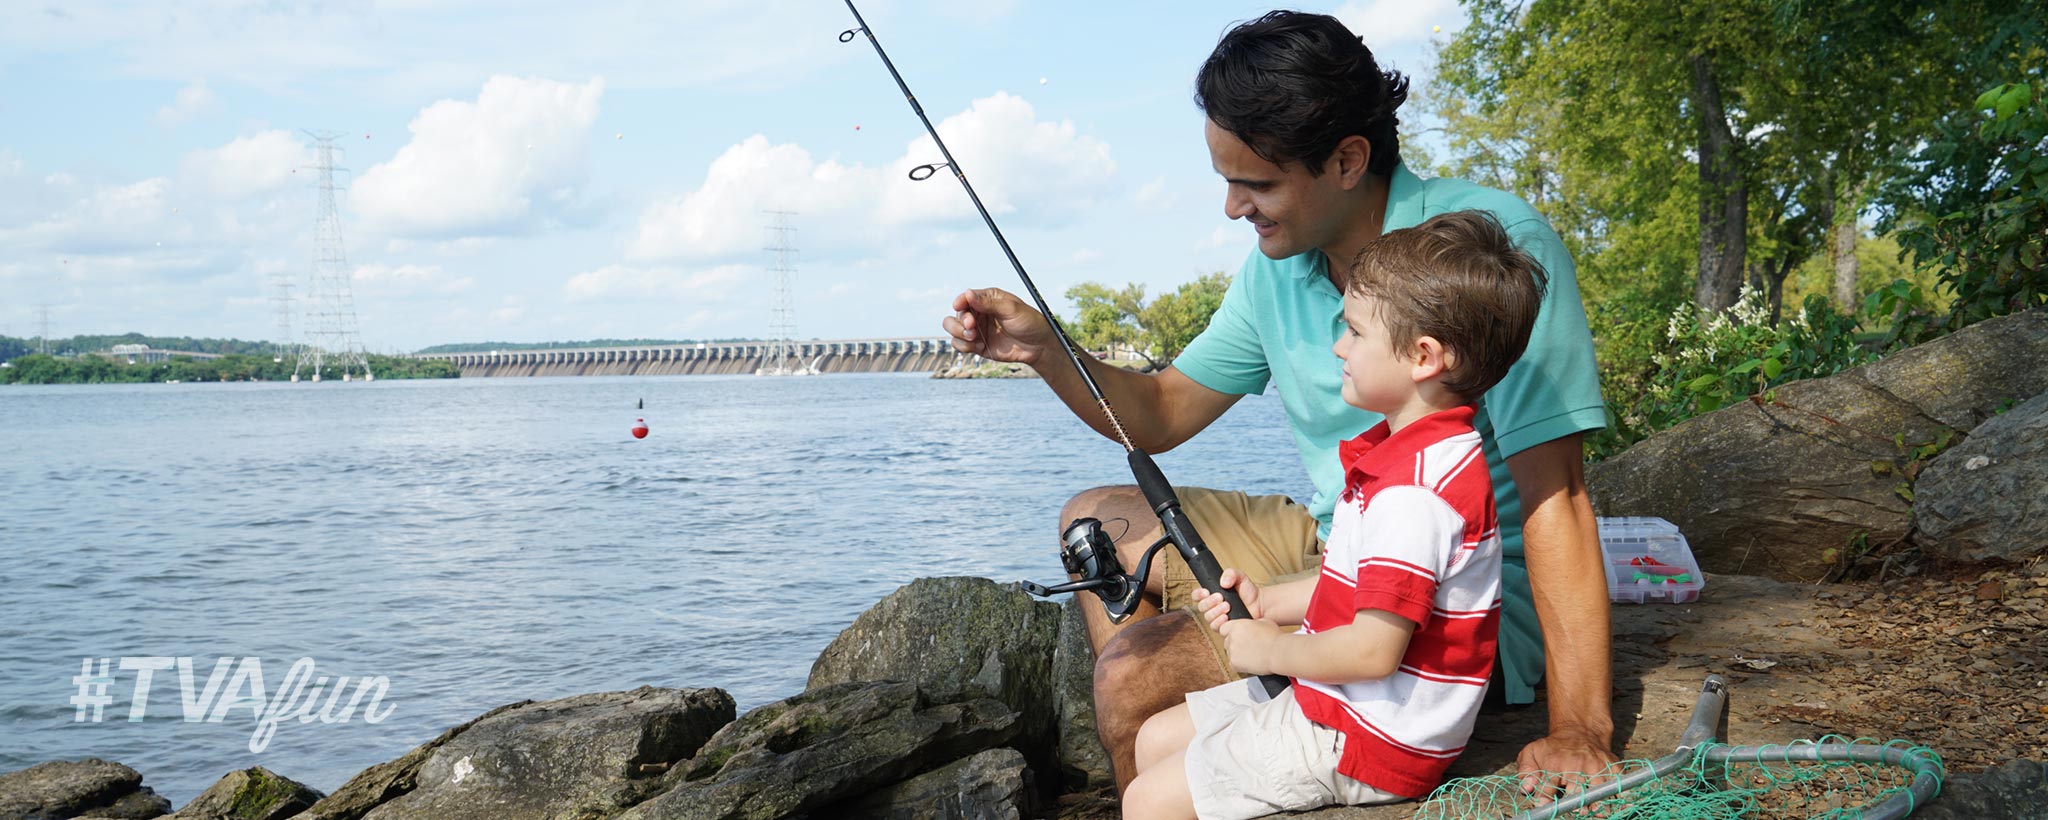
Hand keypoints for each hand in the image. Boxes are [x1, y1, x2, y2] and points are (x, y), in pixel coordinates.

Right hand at [941, 288, 1055, 365]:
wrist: (1038, 346)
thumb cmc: (1029, 323)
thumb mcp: (1011, 309)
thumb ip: (988, 303)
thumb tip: (968, 294)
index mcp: (988, 299)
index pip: (966, 298)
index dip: (960, 302)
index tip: (959, 306)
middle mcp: (980, 313)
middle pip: (957, 314)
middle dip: (960, 321)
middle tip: (972, 327)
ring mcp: (977, 329)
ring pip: (953, 329)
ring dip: (959, 333)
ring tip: (974, 337)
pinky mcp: (977, 345)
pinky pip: (959, 344)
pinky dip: (963, 346)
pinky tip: (977, 346)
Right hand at [1192, 568, 1262, 629]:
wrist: (1261, 605)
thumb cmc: (1249, 591)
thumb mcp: (1240, 577)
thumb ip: (1231, 574)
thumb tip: (1223, 582)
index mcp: (1212, 595)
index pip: (1197, 595)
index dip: (1198, 594)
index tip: (1205, 592)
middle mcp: (1213, 607)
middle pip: (1201, 607)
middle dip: (1209, 602)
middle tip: (1221, 597)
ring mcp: (1218, 618)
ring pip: (1208, 617)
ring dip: (1216, 611)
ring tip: (1227, 606)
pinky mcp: (1225, 628)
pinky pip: (1216, 627)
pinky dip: (1219, 621)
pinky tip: (1227, 617)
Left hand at [1216, 618, 1282, 675]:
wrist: (1279, 653)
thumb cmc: (1275, 638)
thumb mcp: (1265, 622)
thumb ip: (1252, 623)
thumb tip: (1251, 625)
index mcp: (1238, 625)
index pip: (1224, 628)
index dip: (1230, 633)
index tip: (1237, 637)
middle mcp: (1232, 637)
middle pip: (1227, 642)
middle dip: (1235, 645)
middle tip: (1248, 648)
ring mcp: (1232, 651)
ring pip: (1230, 653)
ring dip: (1238, 655)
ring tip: (1252, 655)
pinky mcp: (1234, 663)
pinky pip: (1233, 664)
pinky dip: (1240, 665)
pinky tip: (1251, 662)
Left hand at [1516, 729, 1618, 803]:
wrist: (1580, 731)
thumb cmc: (1554, 748)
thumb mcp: (1533, 752)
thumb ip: (1526, 771)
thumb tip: (1526, 788)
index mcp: (1555, 763)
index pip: (1548, 788)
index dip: (1545, 801)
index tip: (1545, 806)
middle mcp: (1577, 765)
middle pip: (1577, 794)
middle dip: (1575, 806)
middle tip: (1575, 811)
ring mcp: (1597, 767)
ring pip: (1599, 793)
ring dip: (1596, 806)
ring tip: (1593, 811)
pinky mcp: (1613, 767)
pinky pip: (1619, 786)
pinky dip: (1617, 797)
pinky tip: (1612, 804)